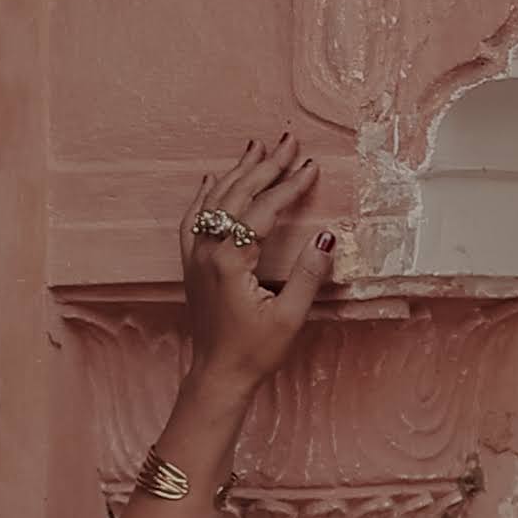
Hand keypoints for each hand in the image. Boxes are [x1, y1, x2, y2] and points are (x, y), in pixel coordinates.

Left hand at [177, 136, 335, 403]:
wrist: (218, 374)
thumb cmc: (254, 351)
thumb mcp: (290, 317)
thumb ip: (308, 276)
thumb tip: (326, 239)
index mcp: (230, 262)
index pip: (263, 210)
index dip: (289, 186)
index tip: (311, 167)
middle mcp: (207, 252)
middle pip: (236, 196)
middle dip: (265, 166)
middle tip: (289, 142)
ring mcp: (195, 257)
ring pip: (213, 201)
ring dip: (237, 172)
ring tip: (258, 148)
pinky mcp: (191, 264)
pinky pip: (193, 219)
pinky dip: (206, 195)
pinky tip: (213, 179)